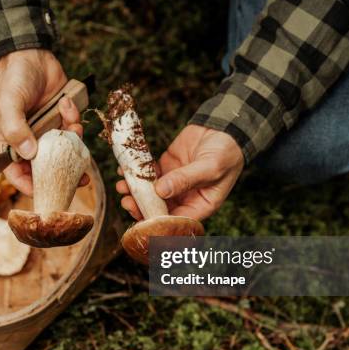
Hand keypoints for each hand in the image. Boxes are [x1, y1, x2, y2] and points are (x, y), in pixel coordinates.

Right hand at [0, 49, 83, 194]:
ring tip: (74, 127)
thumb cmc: (13, 80)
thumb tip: (29, 153)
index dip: (31, 187)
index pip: (17, 174)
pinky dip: (74, 120)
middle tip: (82, 179)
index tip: (49, 192)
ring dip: (73, 142)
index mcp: (10, 144)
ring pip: (64, 151)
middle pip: (45, 169)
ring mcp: (46, 133)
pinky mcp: (61, 121)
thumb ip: (15, 129)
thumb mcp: (9, 104)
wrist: (31, 55)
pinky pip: (72, 131)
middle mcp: (28, 142)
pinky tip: (67, 104)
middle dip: (64, 173)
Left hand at [117, 124, 243, 220]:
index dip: (158, 222)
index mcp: (200, 205)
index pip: (177, 221)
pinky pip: (148, 174)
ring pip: (150, 193)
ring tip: (122, 186)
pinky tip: (125, 170)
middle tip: (126, 201)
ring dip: (135, 191)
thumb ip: (186, 179)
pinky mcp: (165, 167)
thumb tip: (161, 191)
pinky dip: (136, 173)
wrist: (224, 126)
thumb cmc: (226, 152)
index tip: (142, 217)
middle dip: (141, 207)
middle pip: (159, 209)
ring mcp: (173, 182)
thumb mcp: (210, 167)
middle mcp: (185, 198)